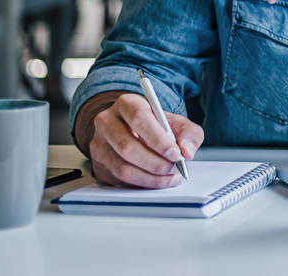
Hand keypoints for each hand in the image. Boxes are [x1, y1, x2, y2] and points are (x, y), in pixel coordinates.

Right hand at [79, 91, 203, 187]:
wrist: (135, 132)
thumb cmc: (156, 126)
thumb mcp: (177, 123)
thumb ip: (189, 133)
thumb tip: (186, 151)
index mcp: (127, 104)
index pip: (138, 118)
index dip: (158, 139)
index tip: (175, 153)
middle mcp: (107, 121)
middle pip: (127, 146)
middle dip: (155, 163)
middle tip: (174, 168)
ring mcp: (99, 143)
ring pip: (122, 167)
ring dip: (150, 177)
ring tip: (169, 175)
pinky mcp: (99, 162)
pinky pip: (119, 179)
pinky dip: (143, 183)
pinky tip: (157, 180)